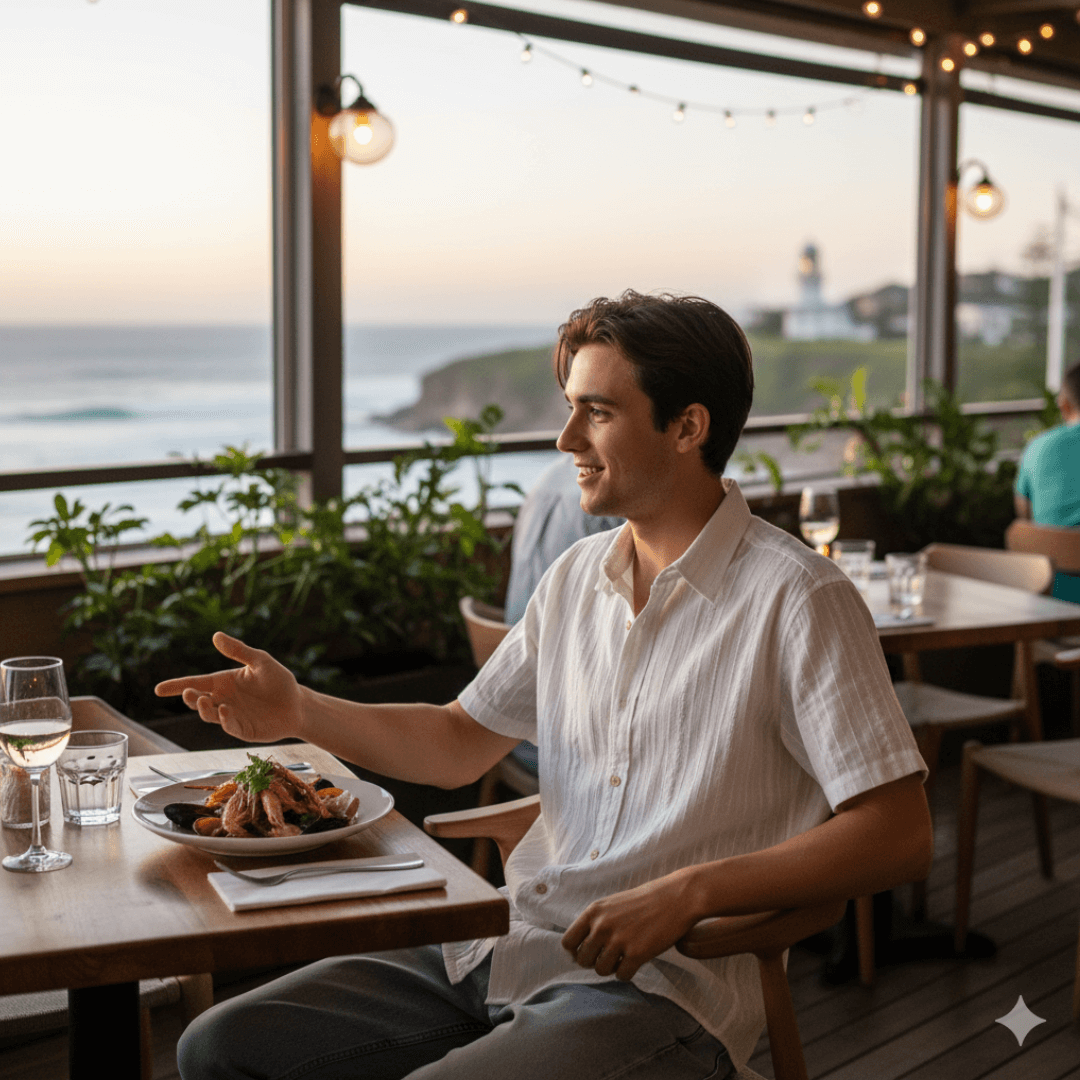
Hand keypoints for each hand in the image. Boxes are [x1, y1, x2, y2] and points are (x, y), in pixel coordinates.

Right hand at [154, 632, 302, 743]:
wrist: (298, 704)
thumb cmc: (279, 681)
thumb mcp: (260, 662)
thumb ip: (239, 651)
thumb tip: (216, 636)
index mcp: (224, 682)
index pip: (196, 683)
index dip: (176, 685)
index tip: (158, 688)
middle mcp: (223, 699)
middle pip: (198, 700)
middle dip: (191, 698)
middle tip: (188, 693)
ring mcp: (231, 716)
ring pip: (209, 715)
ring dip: (205, 709)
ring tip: (207, 701)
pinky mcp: (242, 729)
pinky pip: (228, 726)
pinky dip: (224, 720)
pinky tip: (225, 712)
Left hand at [561, 871, 700, 981]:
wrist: (676, 898)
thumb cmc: (645, 901)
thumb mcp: (613, 904)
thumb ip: (596, 922)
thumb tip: (581, 950)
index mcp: (594, 911)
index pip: (568, 942)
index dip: (576, 951)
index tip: (589, 953)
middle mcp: (602, 925)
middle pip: (583, 960)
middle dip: (595, 962)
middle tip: (610, 956)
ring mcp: (619, 940)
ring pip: (601, 970)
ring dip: (612, 968)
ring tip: (624, 957)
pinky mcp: (636, 953)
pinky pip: (621, 976)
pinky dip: (627, 972)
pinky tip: (636, 960)